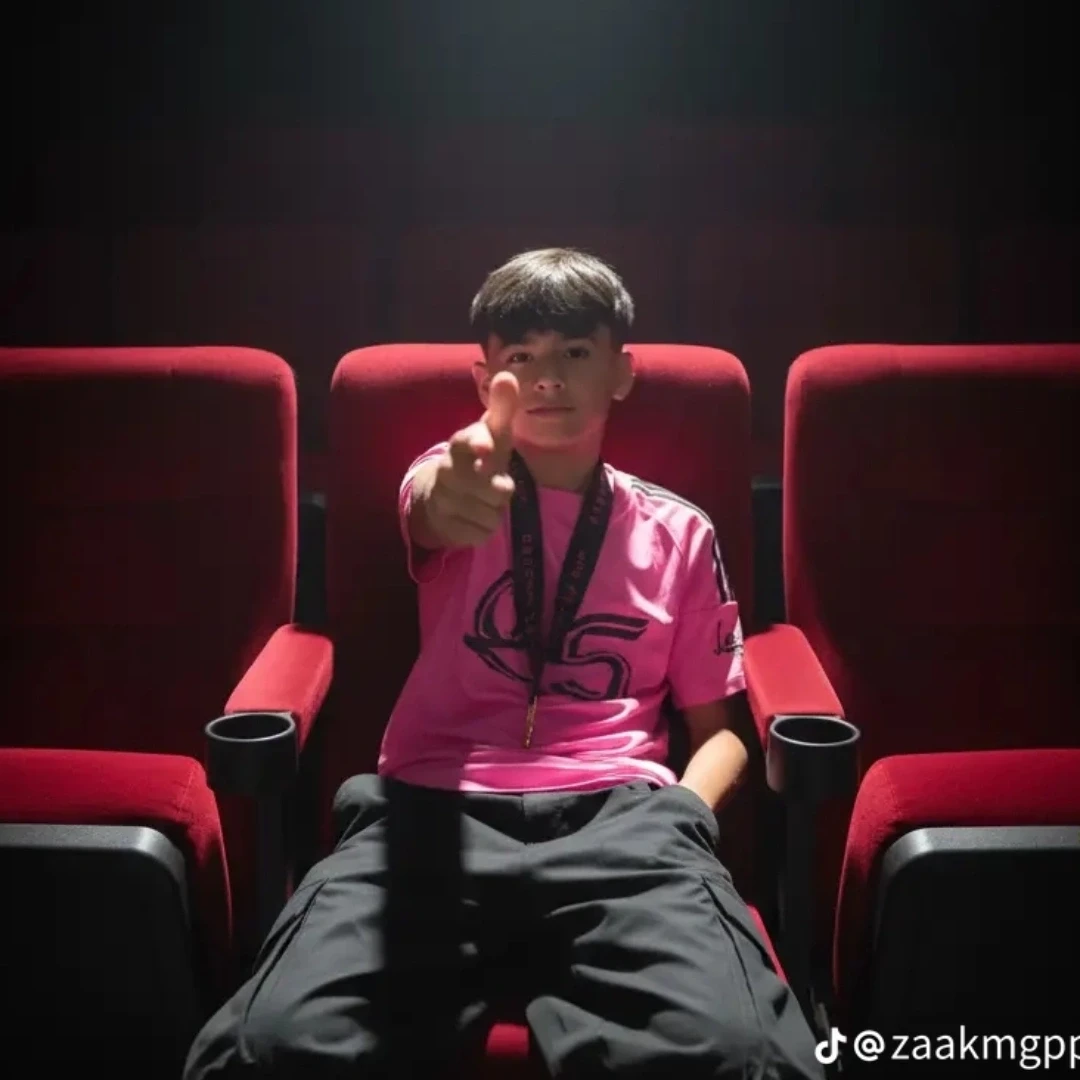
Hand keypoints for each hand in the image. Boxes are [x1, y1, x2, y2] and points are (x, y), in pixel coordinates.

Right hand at [423, 372, 519, 546]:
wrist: (440, 496)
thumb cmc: (476, 460)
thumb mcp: (491, 435)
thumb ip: (501, 408)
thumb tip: (508, 375)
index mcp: (460, 446)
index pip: (466, 441)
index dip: (478, 443)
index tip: (486, 448)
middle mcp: (448, 472)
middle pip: (491, 487)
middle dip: (500, 489)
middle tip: (498, 485)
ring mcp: (446, 502)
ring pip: (491, 513)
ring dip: (495, 509)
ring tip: (485, 500)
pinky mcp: (449, 528)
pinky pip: (483, 532)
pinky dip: (486, 527)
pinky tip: (476, 516)